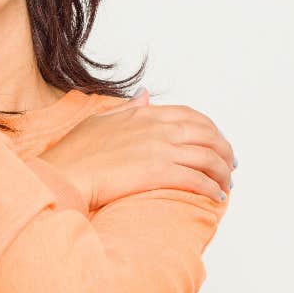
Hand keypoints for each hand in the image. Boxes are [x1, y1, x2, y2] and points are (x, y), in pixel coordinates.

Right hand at [39, 88, 235, 210]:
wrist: (64, 174)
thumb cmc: (74, 152)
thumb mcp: (100, 120)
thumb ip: (127, 108)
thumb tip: (144, 96)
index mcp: (144, 115)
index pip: (191, 116)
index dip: (210, 129)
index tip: (216, 141)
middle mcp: (157, 129)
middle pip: (207, 135)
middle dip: (224, 150)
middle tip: (230, 165)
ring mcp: (159, 149)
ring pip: (207, 157)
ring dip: (222, 172)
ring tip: (226, 185)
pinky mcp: (159, 172)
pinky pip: (196, 179)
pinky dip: (210, 187)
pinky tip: (215, 196)